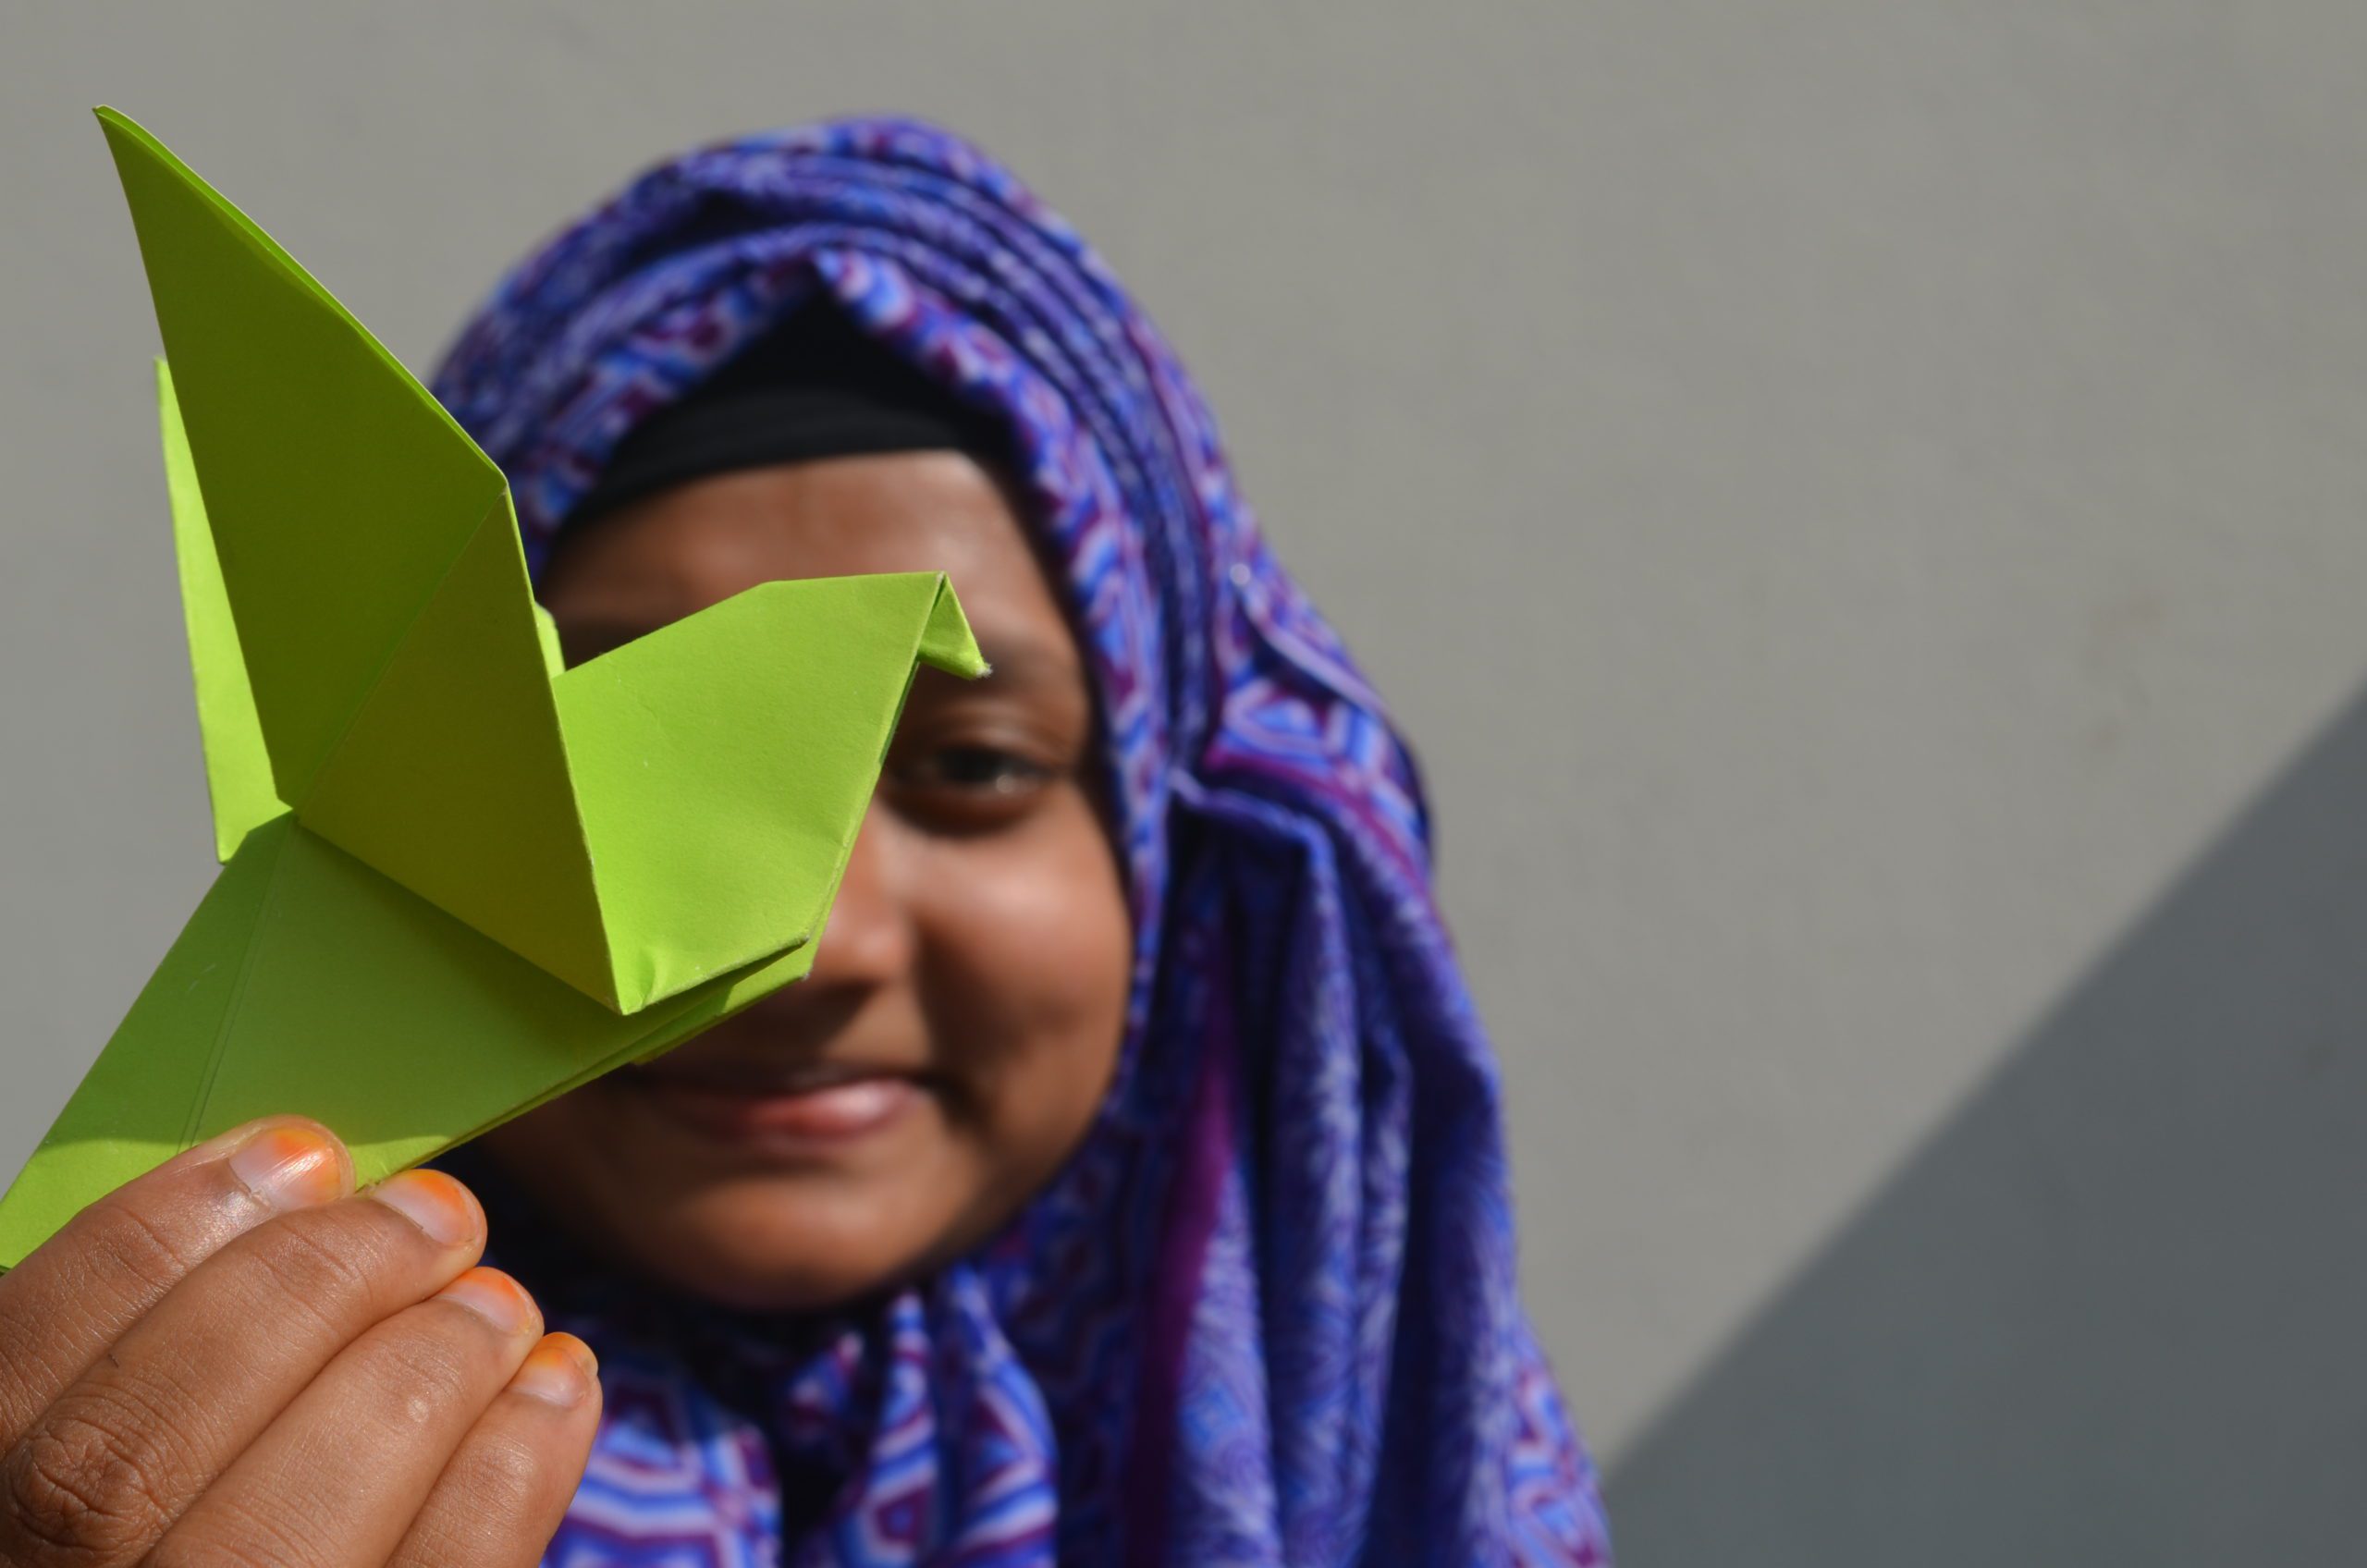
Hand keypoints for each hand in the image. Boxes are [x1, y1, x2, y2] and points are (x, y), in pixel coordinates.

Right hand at [0, 1116, 599, 1566]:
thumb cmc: (217, 1503)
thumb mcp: (138, 1407)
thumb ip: (172, 1340)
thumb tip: (300, 1185)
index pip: (22, 1364)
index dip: (159, 1237)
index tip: (299, 1152)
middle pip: (136, 1454)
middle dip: (312, 1293)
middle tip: (437, 1214)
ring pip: (278, 1533)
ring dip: (420, 1375)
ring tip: (498, 1301)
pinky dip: (511, 1466)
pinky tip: (554, 1382)